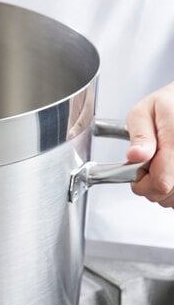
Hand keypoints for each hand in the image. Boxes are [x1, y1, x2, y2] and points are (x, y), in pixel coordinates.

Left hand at [126, 81, 173, 206]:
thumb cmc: (167, 106)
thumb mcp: (143, 113)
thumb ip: (140, 137)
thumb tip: (135, 156)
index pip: (160, 182)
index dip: (141, 182)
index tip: (137, 170)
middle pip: (165, 193)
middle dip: (148, 185)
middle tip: (147, 164)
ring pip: (173, 198)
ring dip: (161, 188)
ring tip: (160, 165)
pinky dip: (171, 190)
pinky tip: (168, 172)